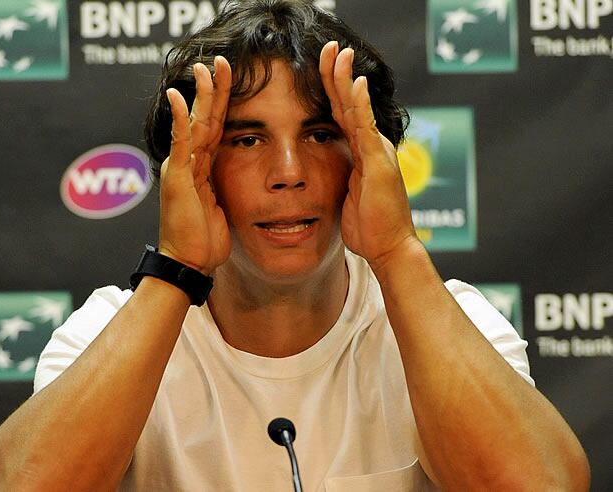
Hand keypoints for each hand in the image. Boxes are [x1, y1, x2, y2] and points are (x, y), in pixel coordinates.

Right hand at [158, 56, 232, 274]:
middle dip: (214, 90)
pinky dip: (181, 120)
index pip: (215, 128)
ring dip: (201, 96)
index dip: (223, 103)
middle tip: (220, 61)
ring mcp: (182, 168)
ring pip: (194, 124)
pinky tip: (181, 97)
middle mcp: (190, 162)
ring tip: (206, 68)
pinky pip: (181, 144)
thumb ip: (222, 187)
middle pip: (205, 118)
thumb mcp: (220, 207)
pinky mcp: (177, 178)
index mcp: (203, 168)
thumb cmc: (204, 239)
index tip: (231, 79)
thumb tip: (236, 180)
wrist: (189, 262)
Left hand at [319, 42, 418, 270]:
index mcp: (361, 152)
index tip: (321, 66)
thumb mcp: (349, 195)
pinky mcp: (377, 162)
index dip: (332, 89)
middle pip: (349, 103)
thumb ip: (342, 177)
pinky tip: (355, 83)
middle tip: (330, 46)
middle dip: (338, 73)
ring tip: (339, 53)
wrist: (388, 246)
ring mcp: (376, 151)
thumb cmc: (369, 227)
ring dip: (346, 79)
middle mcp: (371, 146)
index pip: (342, 114)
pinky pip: (366, 128)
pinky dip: (361, 104)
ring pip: (357, 108)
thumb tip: (328, 173)